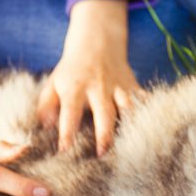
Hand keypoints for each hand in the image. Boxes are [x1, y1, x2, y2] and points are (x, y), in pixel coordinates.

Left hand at [37, 0, 141, 155]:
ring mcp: (118, 86)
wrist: (97, 41)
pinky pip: (143, 100)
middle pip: (104, 113)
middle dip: (104, 135)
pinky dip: (148, 113)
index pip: (70, 112)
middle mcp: (98, 87)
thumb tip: (44, 128)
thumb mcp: (53, 83)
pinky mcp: (133, 85)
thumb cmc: (72, 70)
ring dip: (128, 128)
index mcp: (75, 87)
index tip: (64, 150)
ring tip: (129, 148)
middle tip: (101, 154)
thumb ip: (46, 106)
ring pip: (128, 108)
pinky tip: (151, 129)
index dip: (67, 132)